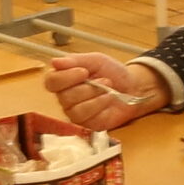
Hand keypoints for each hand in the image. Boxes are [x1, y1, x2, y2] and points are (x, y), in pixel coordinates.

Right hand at [43, 53, 165, 130]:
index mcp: (64, 79)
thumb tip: (55, 61)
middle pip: (63, 97)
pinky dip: (100, 106)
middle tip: (103, 80)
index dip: (65, 77)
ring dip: (95, 97)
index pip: (51, 81)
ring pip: (75, 109)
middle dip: (87, 88)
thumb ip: (75, 60)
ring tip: (108, 90)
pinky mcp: (86, 124)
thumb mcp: (96, 60)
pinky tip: (108, 100)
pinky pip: (86, 118)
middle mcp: (66, 97)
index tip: (84, 72)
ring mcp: (75, 112)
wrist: (132, 87)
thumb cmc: (112, 73)